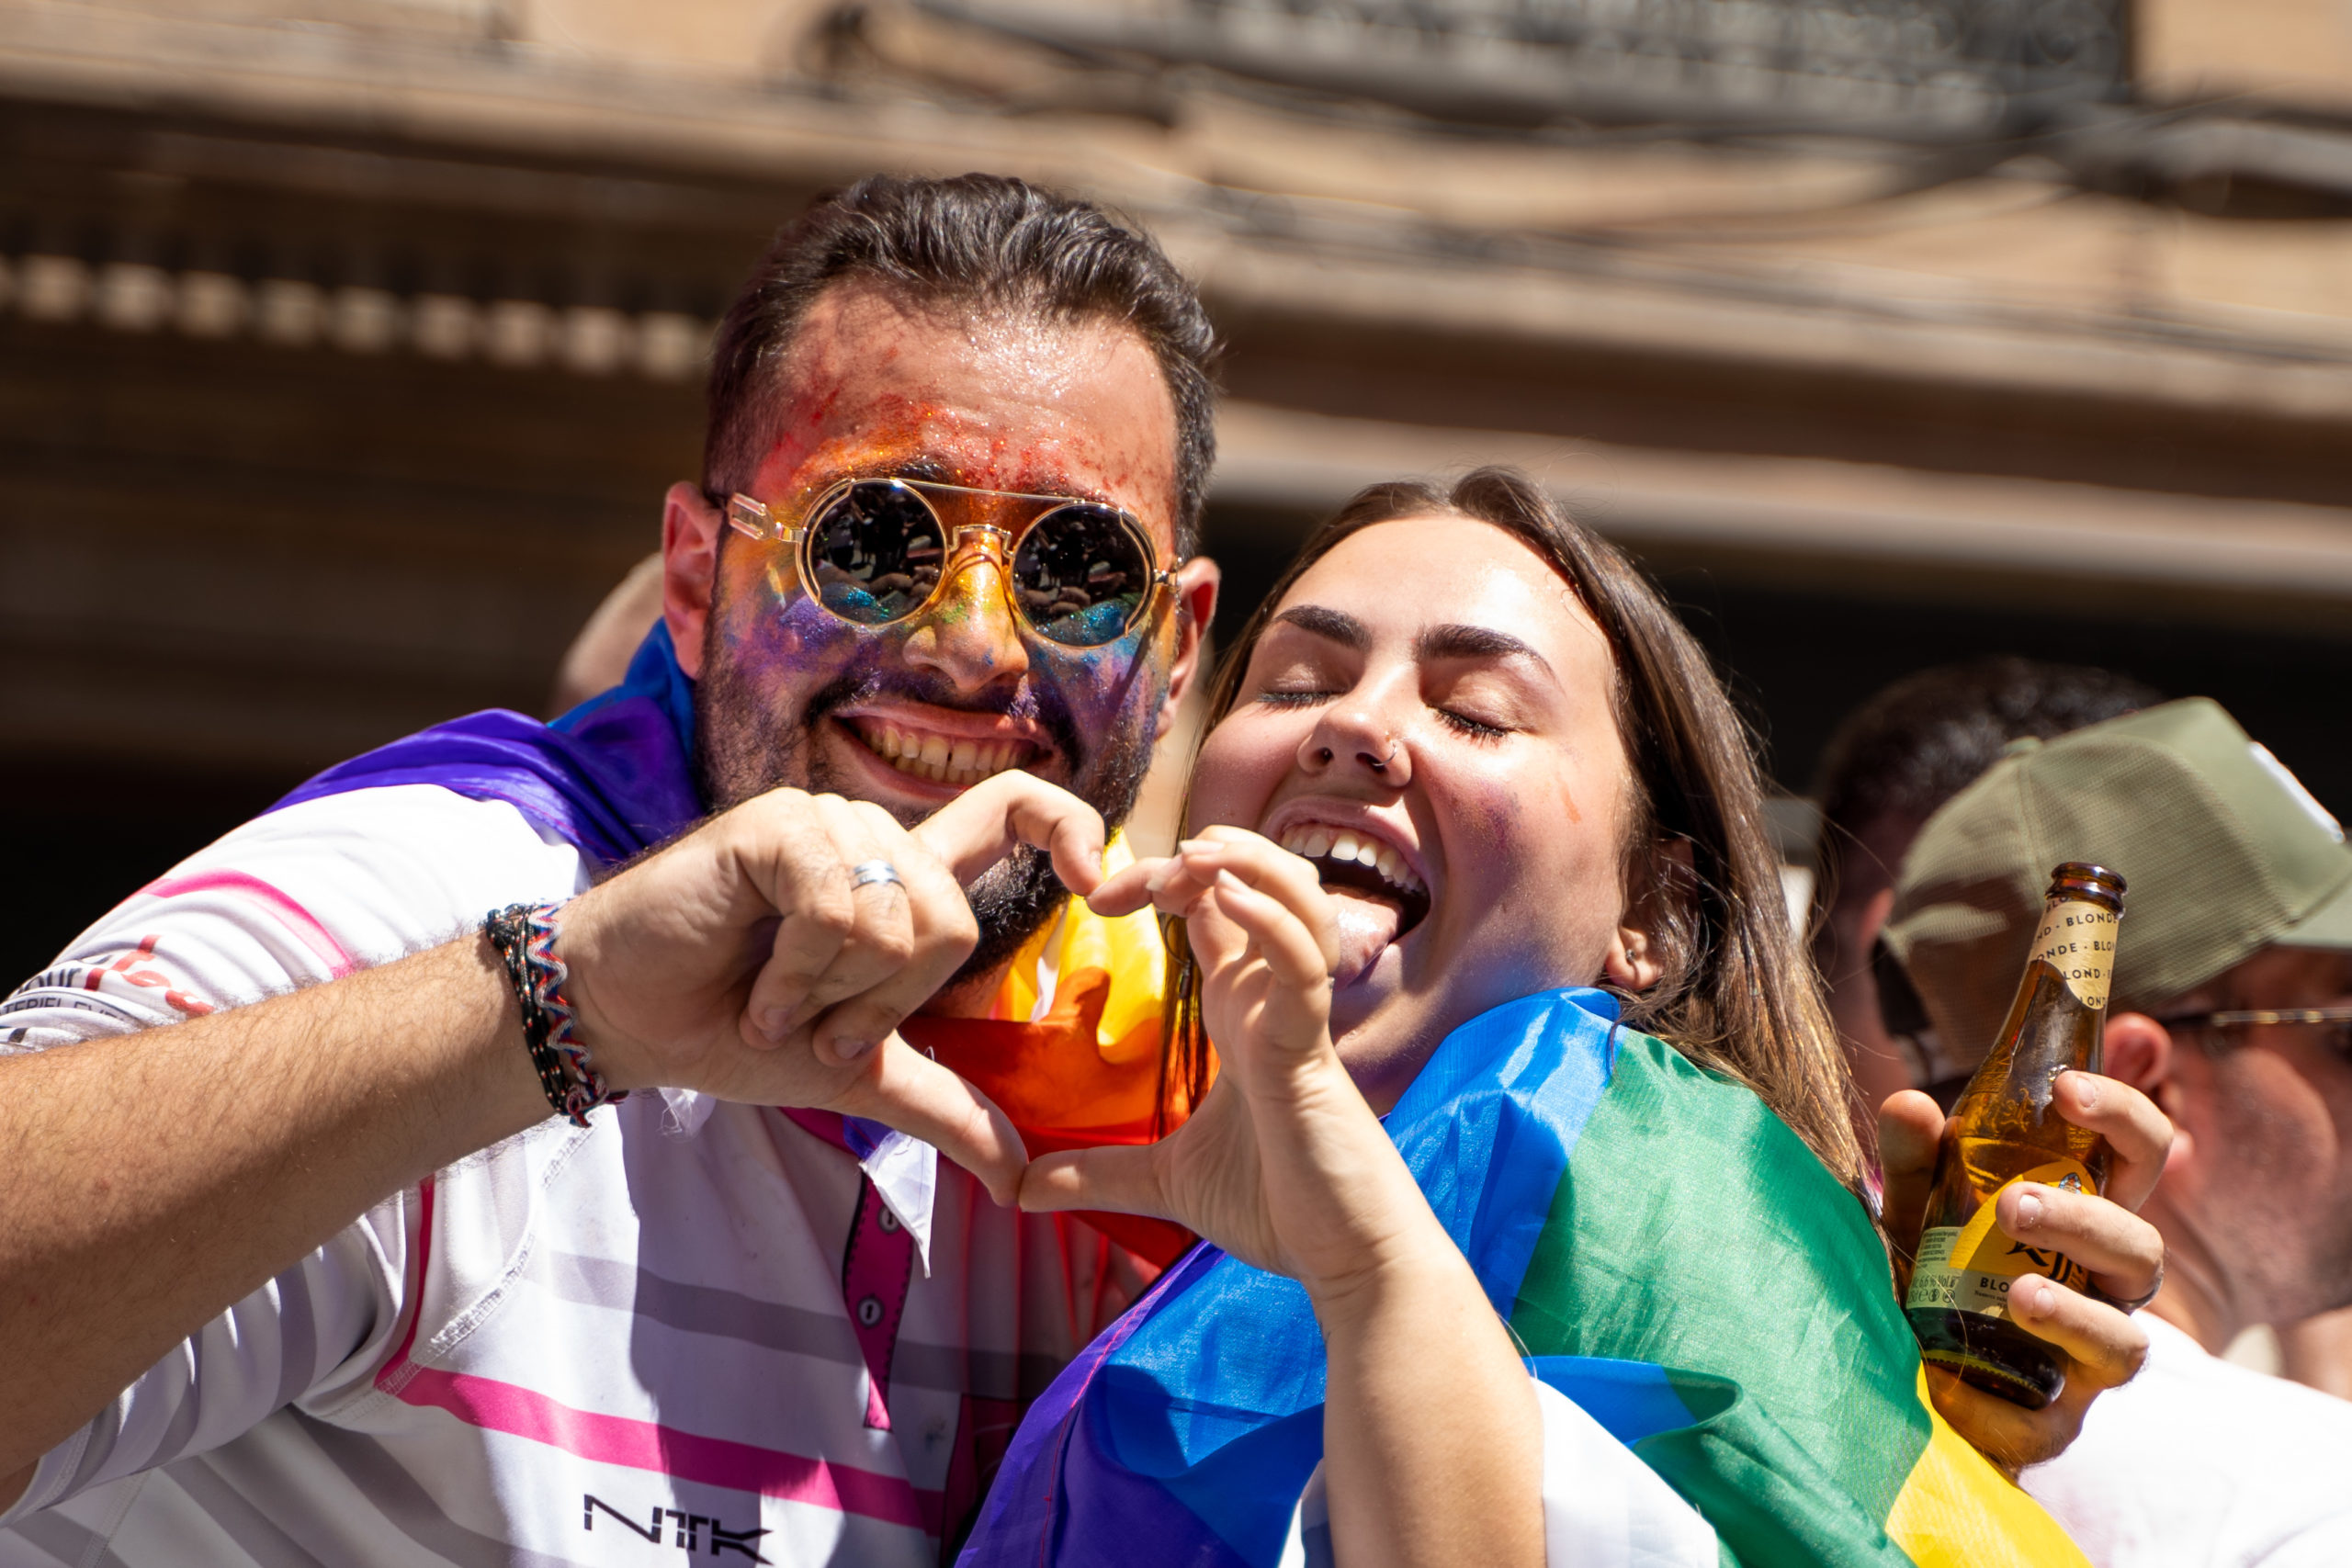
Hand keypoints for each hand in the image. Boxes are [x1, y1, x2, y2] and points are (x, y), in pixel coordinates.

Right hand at [555, 771, 1108, 1203]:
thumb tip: (1024, 1177)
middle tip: (815, 1022)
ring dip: (831, 993)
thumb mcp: (859, 1074)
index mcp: (910, 878)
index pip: (1017, 809)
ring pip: (898, 921)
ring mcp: (828, 824)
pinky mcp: (779, 826)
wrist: (629, 1021)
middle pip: (955, 921)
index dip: (1074, 829)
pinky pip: (838, 912)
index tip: (1102, 886)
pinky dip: (796, 974)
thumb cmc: (733, 1031)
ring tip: (772, 997)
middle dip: (885, 1005)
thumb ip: (945, 1108)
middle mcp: (878, 838)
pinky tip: (752, 983)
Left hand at [1019, 829, 1447, 1303]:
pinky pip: (1301, 966)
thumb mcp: (1165, 1181)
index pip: (1212, 910)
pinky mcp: (1313, 1049)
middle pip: (1257, 883)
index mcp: (1239, 1012)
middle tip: (1124, 875)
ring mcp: (1296, 1017)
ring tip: (1198, 854)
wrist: (1343, 1260)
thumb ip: (1097, 1173)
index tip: (1094, 899)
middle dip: (1201, 855)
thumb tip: (1019, 1190)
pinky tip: (1229, 900)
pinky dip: (1271, 923)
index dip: (1162, 881)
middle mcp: (1269, 999)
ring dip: (1251, 862)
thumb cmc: (1277, 1206)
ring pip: (1297, 901)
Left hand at [1880, 1074, 2170, 1472]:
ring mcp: (2087, 1359)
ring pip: (2124, 1340)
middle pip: (2141, 1249)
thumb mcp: (1916, 1209)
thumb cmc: (1933, 1272)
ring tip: (2020, 1292)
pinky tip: (1954, 1377)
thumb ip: (1913, 1161)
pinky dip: (2007, 1404)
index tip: (2068, 1089)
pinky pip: (2053, 1422)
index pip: (2138, 1158)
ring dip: (2075, 1312)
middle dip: (2086, 1222)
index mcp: (2085, 1218)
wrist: (1899, 1371)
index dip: (2123, 1117)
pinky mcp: (2054, 1422)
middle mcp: (2103, 1287)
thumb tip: (1911, 1105)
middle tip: (2013, 1205)